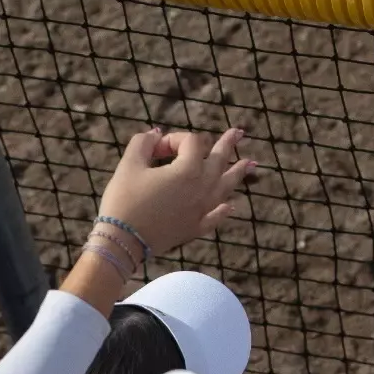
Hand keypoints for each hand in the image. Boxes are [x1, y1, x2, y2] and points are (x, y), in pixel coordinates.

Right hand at [95, 127, 252, 255]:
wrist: (122, 241)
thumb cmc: (124, 200)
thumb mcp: (128, 165)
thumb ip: (143, 143)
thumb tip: (155, 134)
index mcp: (187, 169)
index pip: (190, 143)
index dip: (173, 139)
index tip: (153, 148)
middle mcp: (202, 188)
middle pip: (219, 160)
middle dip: (227, 144)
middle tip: (239, 132)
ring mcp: (202, 209)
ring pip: (225, 187)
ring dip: (238, 173)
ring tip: (251, 163)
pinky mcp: (195, 228)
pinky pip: (215, 216)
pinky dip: (223, 210)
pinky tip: (231, 206)